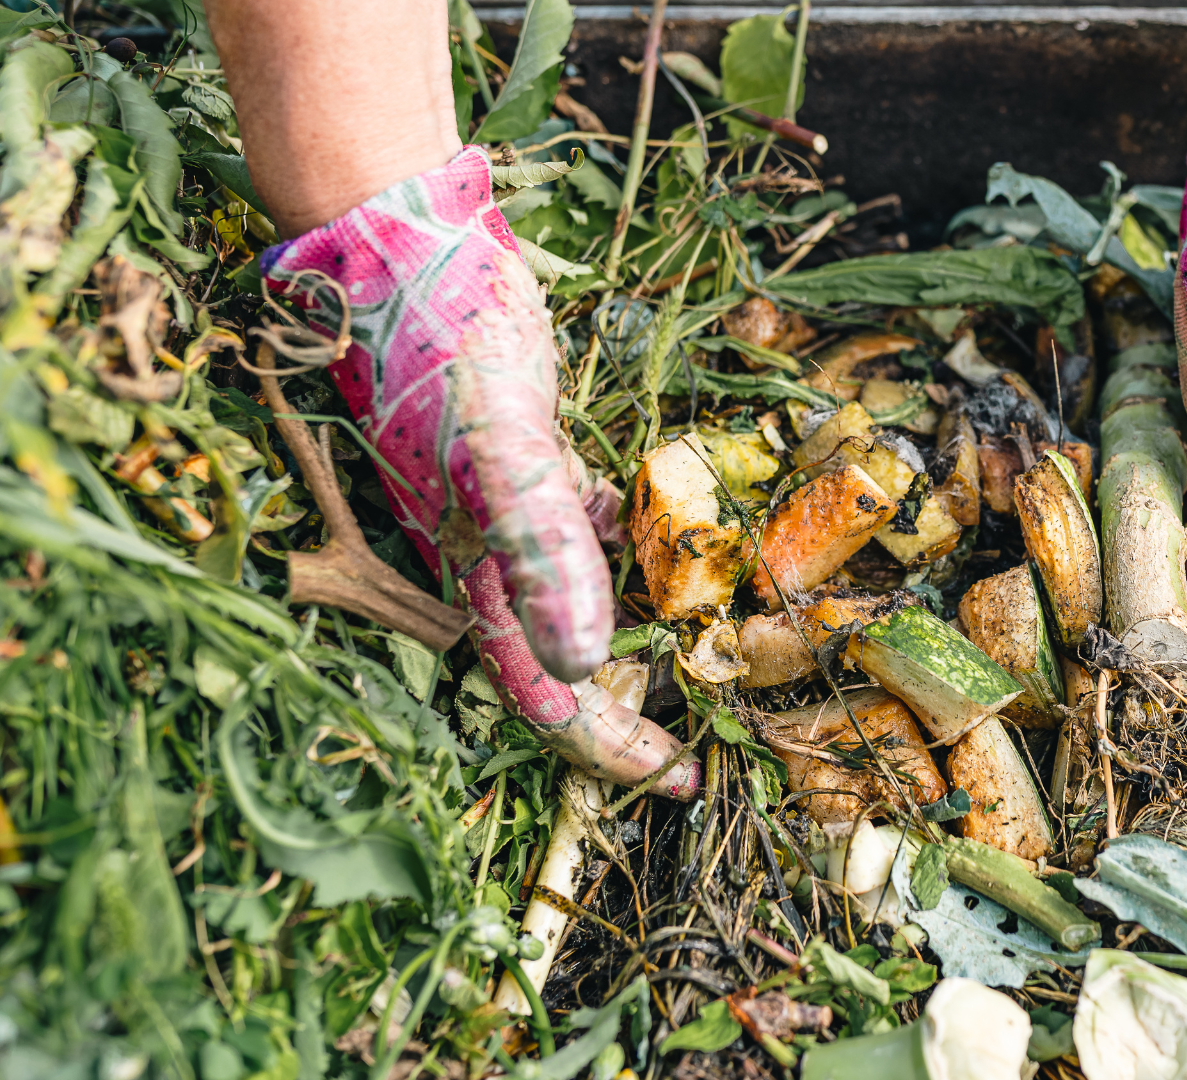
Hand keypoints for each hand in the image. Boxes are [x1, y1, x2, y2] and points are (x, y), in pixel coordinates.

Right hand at [264, 147, 697, 796]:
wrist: (400, 247)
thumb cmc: (441, 345)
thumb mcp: (500, 446)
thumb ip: (541, 545)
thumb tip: (586, 661)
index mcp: (475, 571)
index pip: (543, 692)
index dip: (609, 747)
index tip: (682, 780)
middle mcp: (487, 553)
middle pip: (558, 662)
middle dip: (624, 708)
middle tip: (700, 736)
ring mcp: (504, 504)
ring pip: (571, 598)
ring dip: (630, 632)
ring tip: (697, 653)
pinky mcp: (522, 454)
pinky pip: (575, 524)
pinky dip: (620, 543)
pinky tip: (654, 529)